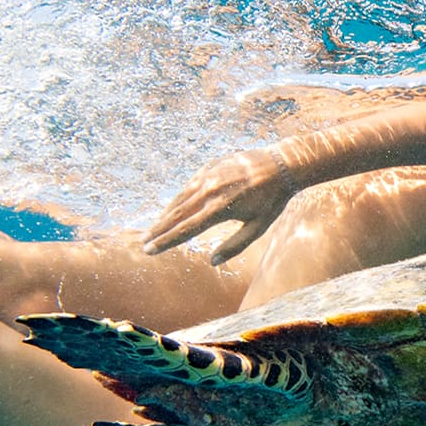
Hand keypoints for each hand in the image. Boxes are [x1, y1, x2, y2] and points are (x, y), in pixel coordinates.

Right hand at [143, 146, 299, 263]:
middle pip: (177, 215)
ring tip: (152, 230)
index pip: (186, 229)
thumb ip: (235, 246)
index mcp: (220, 208)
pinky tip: (170, 209)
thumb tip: (212, 262)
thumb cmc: (273, 200)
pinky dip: (177, 199)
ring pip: (179, 199)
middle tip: (143, 243)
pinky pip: (188, 186)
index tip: (149, 250)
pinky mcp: (209, 167)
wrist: (281, 164)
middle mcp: (210, 191)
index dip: (165, 241)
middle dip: (158, 231)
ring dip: (164, 216)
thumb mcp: (258, 227)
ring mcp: (208, 177)